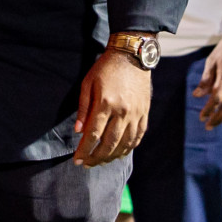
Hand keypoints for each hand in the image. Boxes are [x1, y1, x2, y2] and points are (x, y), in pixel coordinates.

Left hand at [73, 47, 151, 165]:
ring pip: (125, 144)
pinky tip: (119, 153)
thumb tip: (78, 132)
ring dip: (112, 156)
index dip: (84, 150)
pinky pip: (138, 137)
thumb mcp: (87, 83)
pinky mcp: (145, 114)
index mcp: (106, 103)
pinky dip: (129, 148)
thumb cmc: (105, 68)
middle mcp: (123, 111)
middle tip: (86, 165)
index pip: (93, 135)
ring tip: (101, 162)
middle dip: (96, 157)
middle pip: (109, 143)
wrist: (131, 57)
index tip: (77, 160)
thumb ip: (83, 108)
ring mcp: (136, 114)